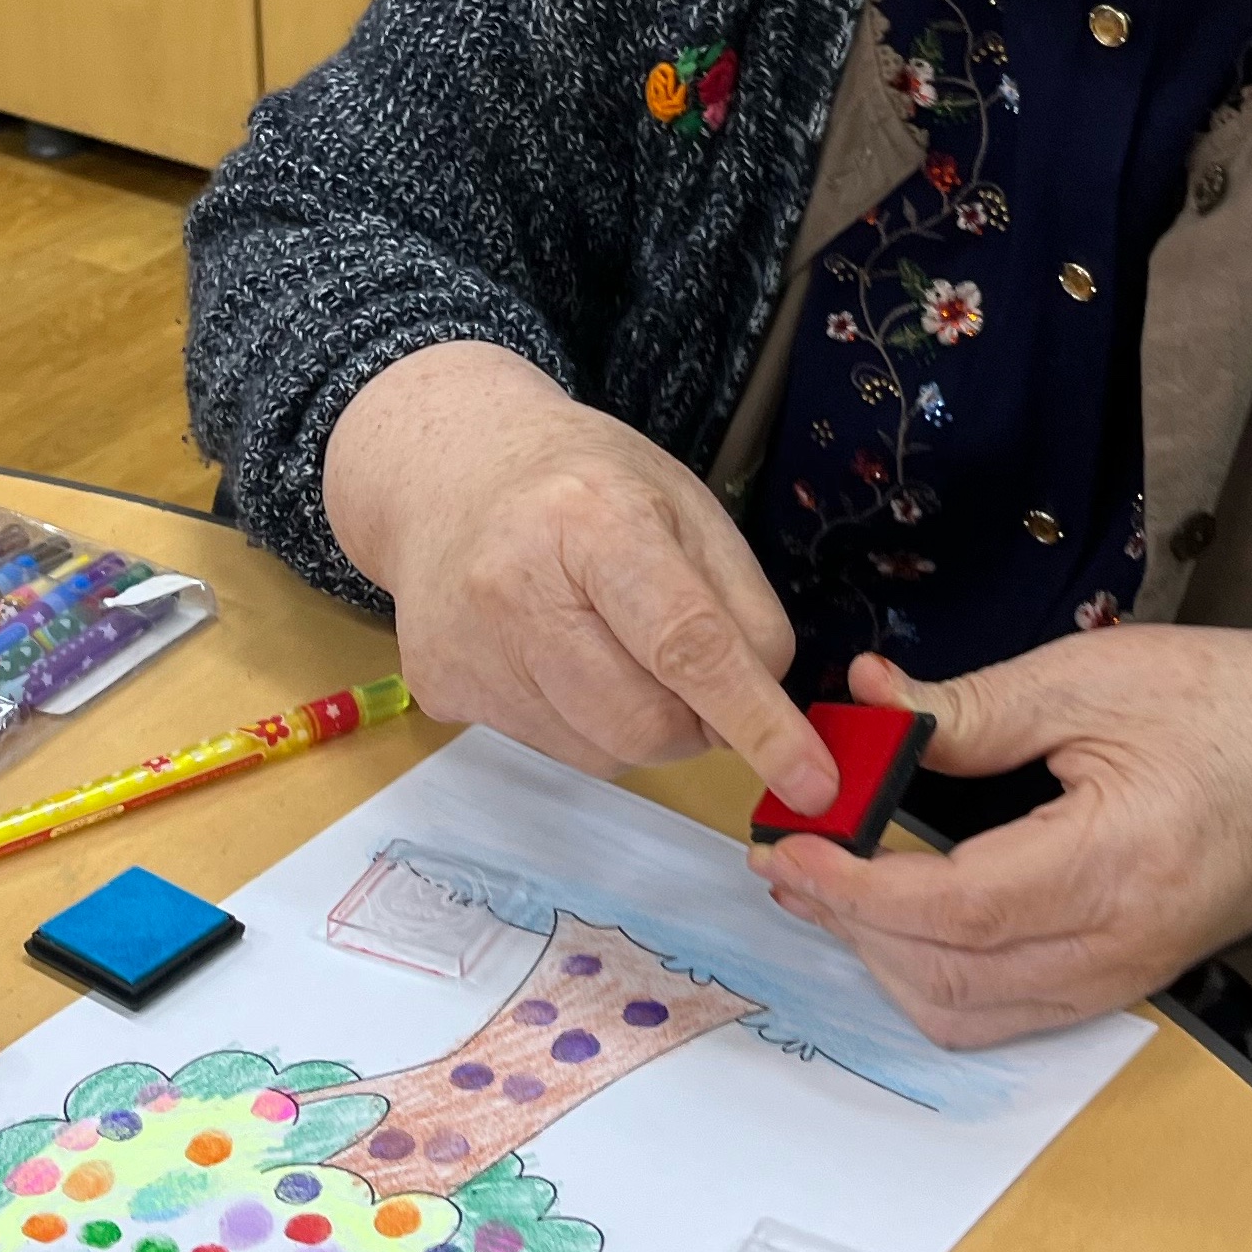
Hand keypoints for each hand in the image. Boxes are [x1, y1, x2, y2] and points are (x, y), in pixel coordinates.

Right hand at [325, 342, 837, 807]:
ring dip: (638, 724)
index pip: (687, 644)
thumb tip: (766, 711)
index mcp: (590, 520)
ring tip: (610, 642)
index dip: (756, 720)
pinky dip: (583, 723)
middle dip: (696, 722)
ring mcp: (469, 649)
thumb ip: (741, 605)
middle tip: (689, 669)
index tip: (811, 781)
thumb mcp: (683, 504)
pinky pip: (553, 751)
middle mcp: (515, 589)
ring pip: (603, 754)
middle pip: (646, 723)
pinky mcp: (440, 690)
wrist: (447, 471)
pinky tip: (556, 653)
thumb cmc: (580, 483)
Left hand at [756, 627, 1251, 1045]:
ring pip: (968, 1014)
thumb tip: (863, 700)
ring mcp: (1125, 979)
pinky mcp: (1123, 983)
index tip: (791, 847)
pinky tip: (898, 913)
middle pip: (947, 977)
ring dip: (883, 961)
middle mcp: (1121, 946)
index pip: (958, 909)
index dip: (858, 887)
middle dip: (850, 925)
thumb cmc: (1236, 707)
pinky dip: (933, 976)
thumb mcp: (1095, 676)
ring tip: (829, 885)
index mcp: (1119, 863)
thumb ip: (970, 707)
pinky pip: (1005, 1013)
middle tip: (789, 857)